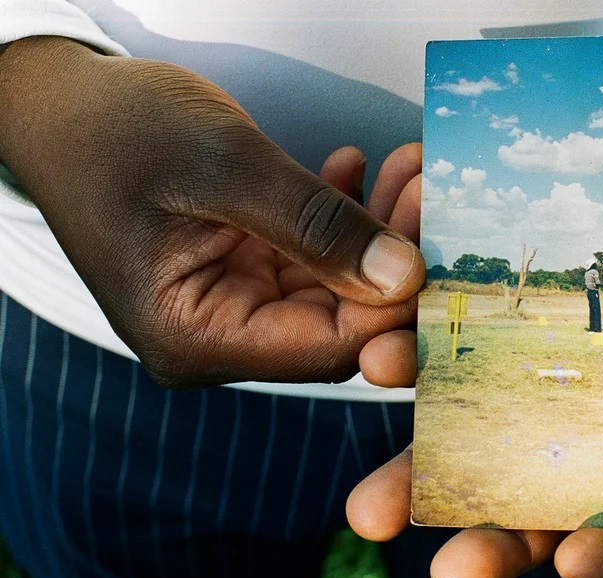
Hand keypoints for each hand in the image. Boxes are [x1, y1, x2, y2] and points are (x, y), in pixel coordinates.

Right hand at [0, 37, 423, 386]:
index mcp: (196, 338)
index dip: (395, 306)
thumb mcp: (222, 166)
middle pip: (340, 318)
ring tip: (408, 166)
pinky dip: (343, 213)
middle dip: (394, 256)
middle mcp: (218, 336)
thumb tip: (403, 278)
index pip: (327, 348)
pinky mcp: (245, 268)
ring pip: (336, 283)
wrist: (62, 106)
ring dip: (376, 225)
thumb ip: (315, 225)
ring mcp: (233, 303)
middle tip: (431, 188)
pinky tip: (359, 168)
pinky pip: (314, 255)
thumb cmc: (116, 131)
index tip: (441, 246)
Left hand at [346, 102, 602, 577]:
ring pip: (477, 430)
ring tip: (376, 504)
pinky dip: (412, 361)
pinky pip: (449, 341)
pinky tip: (375, 367)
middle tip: (451, 572)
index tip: (572, 562)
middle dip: (495, 535)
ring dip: (425, 469)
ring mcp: (541, 355)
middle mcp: (599, 402)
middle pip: (543, 492)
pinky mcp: (500, 302)